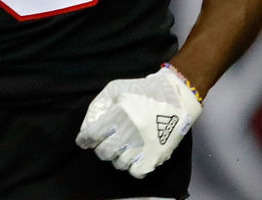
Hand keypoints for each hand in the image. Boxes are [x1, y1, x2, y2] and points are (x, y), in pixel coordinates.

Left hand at [75, 65, 202, 177]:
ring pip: (119, 163)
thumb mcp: (115, 90)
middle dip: (100, 148)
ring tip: (122, 146)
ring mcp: (145, 146)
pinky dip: (132, 167)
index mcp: (119, 114)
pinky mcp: (157, 155)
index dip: (84, 140)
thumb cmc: (142, 90)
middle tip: (106, 142)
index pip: (92, 135)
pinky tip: (133, 156)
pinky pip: (137, 172)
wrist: (177, 97)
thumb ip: (97, 108)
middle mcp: (131, 132)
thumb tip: (86, 129)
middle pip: (104, 152)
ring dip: (116, 156)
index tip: (84, 140)